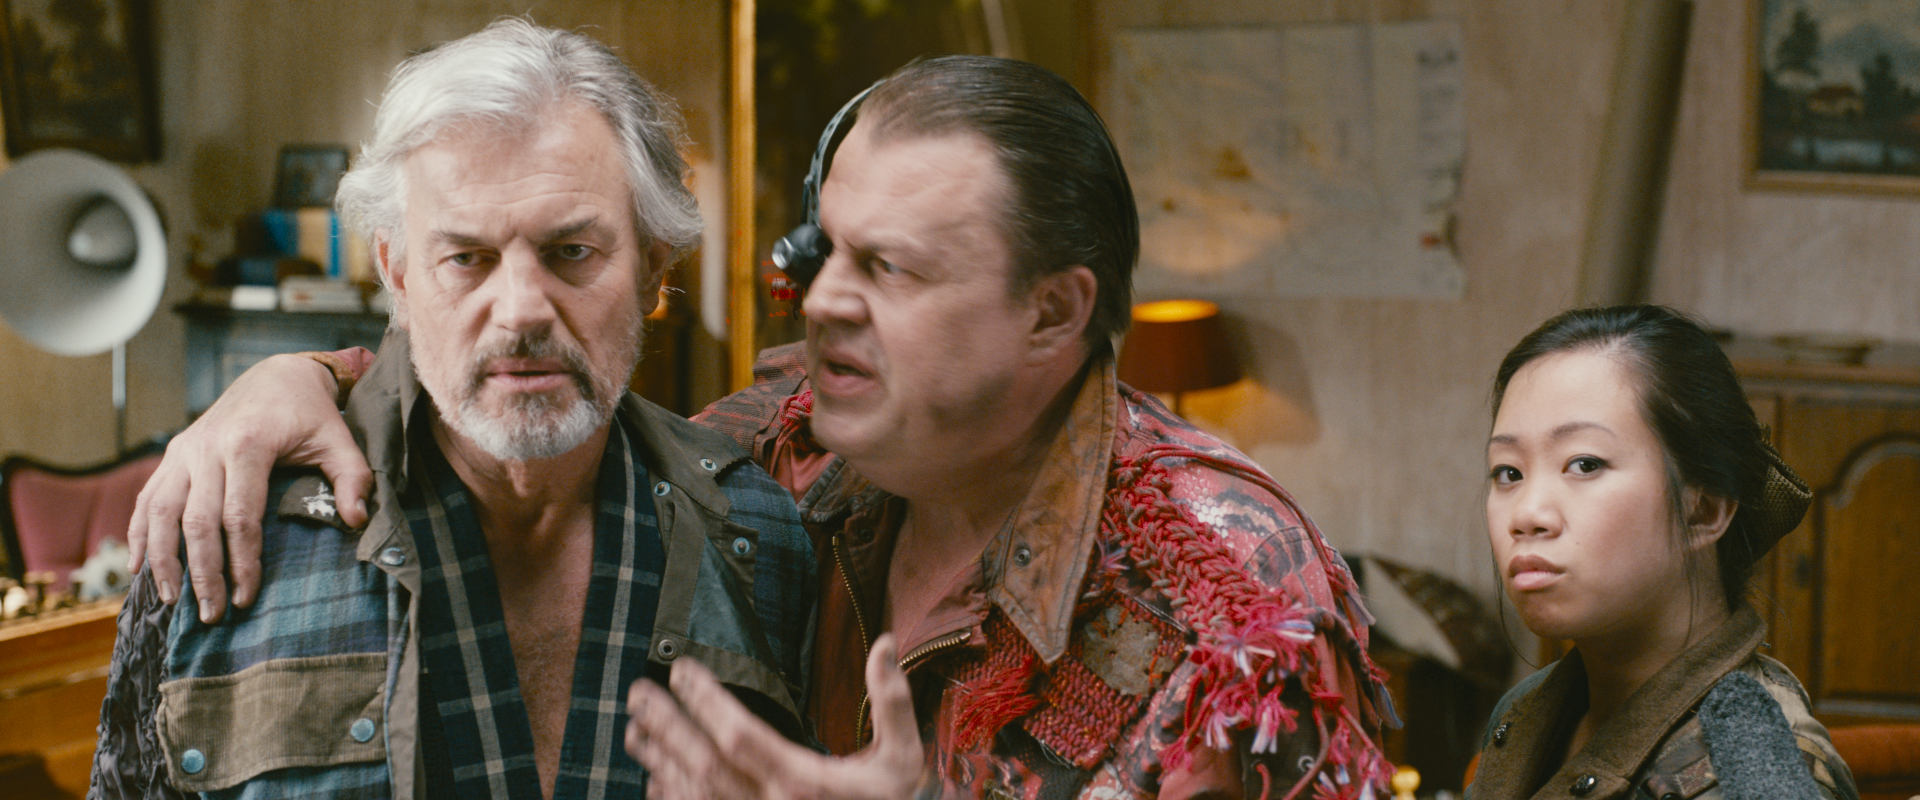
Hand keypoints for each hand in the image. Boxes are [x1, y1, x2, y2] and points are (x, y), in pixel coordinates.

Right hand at [127, 353, 370, 621]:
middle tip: (212, 614)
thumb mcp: (340, 440)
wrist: (276, 374)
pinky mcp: (172, 454)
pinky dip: (139, 534)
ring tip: (173, 601)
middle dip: (202, 572)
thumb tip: (356, 521)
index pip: (239, 515)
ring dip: (163, 560)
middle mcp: (207, 448)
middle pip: (196, 521)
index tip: (246, 595)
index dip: (241, 560)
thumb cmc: (310, 413)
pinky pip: (147, 498)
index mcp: (249, 444)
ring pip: (161, 512)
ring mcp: (184, 450)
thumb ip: (354, 478)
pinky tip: (139, 567)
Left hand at [627, 634, 928, 799]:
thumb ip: (892, 702)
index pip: (741, 735)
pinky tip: (654, 777)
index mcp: (805, 784)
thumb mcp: (901, 760)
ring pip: (692, 792)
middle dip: (666, 724)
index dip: (706, 700)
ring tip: (634, 727)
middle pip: (703, 762)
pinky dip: (671, 797)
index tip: (682, 669)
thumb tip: (882, 642)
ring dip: (659, 759)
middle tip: (638, 692)